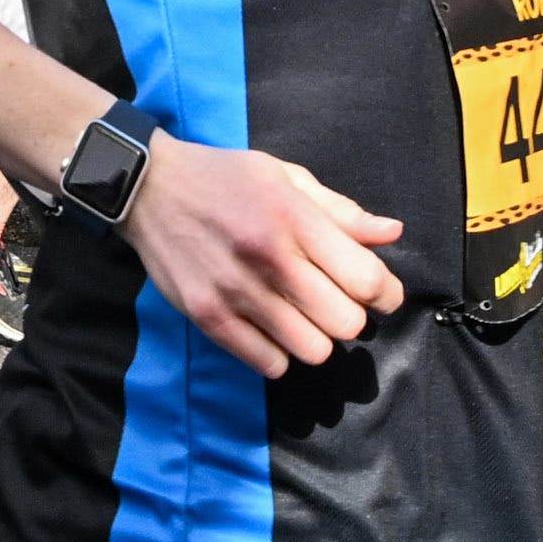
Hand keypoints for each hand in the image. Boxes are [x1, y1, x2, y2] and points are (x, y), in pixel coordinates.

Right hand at [123, 135, 404, 374]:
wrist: (149, 187)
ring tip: (302, 316)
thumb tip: (393, 234)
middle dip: (351, 315)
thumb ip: (341, 211)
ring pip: (313, 350)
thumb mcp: (286, 178)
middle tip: (335, 301)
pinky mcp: (208, 316)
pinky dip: (279, 354)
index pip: (367, 278)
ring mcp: (236, 291)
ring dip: (316, 338)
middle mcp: (269, 256)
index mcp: (294, 217)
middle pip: (346, 322)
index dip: (386, 292)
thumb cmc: (226, 179)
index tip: (380, 293)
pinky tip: (271, 329)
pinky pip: (268, 364)